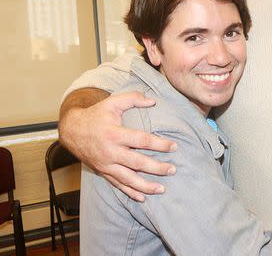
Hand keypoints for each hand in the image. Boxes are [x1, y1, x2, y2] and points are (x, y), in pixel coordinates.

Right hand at [59, 91, 176, 201]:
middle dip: (157, 168)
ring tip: (162, 189)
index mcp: (115, 134)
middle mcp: (110, 152)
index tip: (174, 147)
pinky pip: (117, 185)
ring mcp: (106, 164)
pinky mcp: (102, 171)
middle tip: (172, 170)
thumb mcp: (112, 102)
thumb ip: (133, 98)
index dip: (159, 144)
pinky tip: (142, 198)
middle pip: (137, 163)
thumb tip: (153, 101)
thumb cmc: (96, 115)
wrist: (71, 130)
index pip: (142, 141)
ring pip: (128, 179)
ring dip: (145, 186)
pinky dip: (130, 193)